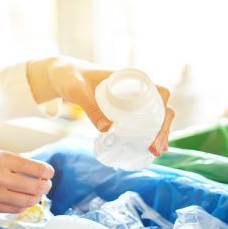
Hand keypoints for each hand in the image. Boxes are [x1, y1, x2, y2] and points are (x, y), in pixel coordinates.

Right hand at [0, 145, 53, 212]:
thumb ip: (4, 156)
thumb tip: (26, 164)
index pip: (34, 168)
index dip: (47, 171)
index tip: (49, 172)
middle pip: (34, 186)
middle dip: (45, 186)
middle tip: (47, 184)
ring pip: (25, 201)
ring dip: (35, 198)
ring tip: (37, 194)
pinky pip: (10, 209)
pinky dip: (21, 206)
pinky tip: (23, 202)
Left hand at [28, 56, 174, 155]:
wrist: (64, 76)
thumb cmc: (72, 78)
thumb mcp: (79, 91)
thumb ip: (91, 107)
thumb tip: (107, 129)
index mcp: (131, 79)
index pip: (159, 92)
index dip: (163, 110)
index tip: (157, 128)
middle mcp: (136, 89)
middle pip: (160, 109)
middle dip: (162, 129)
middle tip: (154, 149)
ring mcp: (131, 100)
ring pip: (154, 117)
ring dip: (159, 134)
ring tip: (156, 152)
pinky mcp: (123, 110)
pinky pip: (142, 121)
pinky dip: (149, 134)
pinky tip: (149, 149)